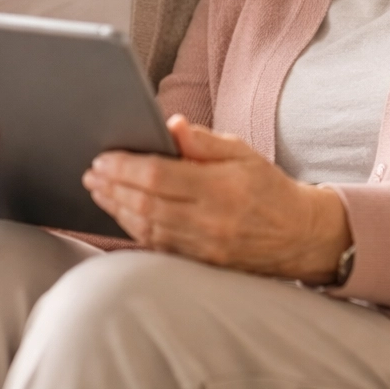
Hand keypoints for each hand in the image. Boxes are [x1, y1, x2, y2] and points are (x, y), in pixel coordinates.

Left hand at [83, 115, 351, 283]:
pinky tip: (119, 213)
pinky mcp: (200, 263)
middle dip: (112, 186)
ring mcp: (203, 246)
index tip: (103, 157)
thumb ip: (204, 141)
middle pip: (146, 203)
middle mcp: (210, 220)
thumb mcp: (243, 152)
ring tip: (97, 189)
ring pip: (146, 227)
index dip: (125, 167)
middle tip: (91, 172)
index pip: (160, 176)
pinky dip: (133, 228)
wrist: (298, 235)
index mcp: (221, 187)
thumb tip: (171, 125)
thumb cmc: (267, 187)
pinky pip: (157, 245)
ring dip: (116, 207)